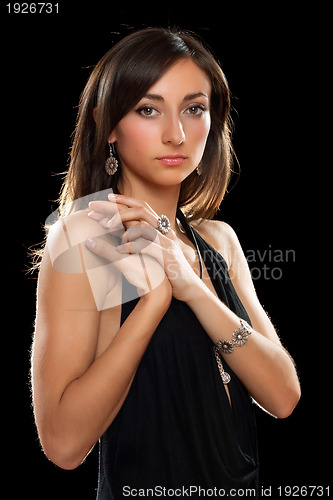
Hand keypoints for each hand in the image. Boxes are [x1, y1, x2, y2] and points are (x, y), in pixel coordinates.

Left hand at [87, 194, 201, 302]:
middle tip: (94, 207)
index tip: (106, 197)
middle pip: (140, 211)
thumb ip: (136, 241)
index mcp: (160, 229)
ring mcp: (166, 243)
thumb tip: (117, 234)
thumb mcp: (150, 252)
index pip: (142, 207)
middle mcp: (164, 232)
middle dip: (116, 208)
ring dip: (123, 225)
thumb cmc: (166, 271)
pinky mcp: (167, 256)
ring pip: (144, 226)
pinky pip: (148, 247)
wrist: (188, 287)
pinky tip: (119, 250)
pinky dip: (132, 247)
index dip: (124, 200)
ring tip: (105, 227)